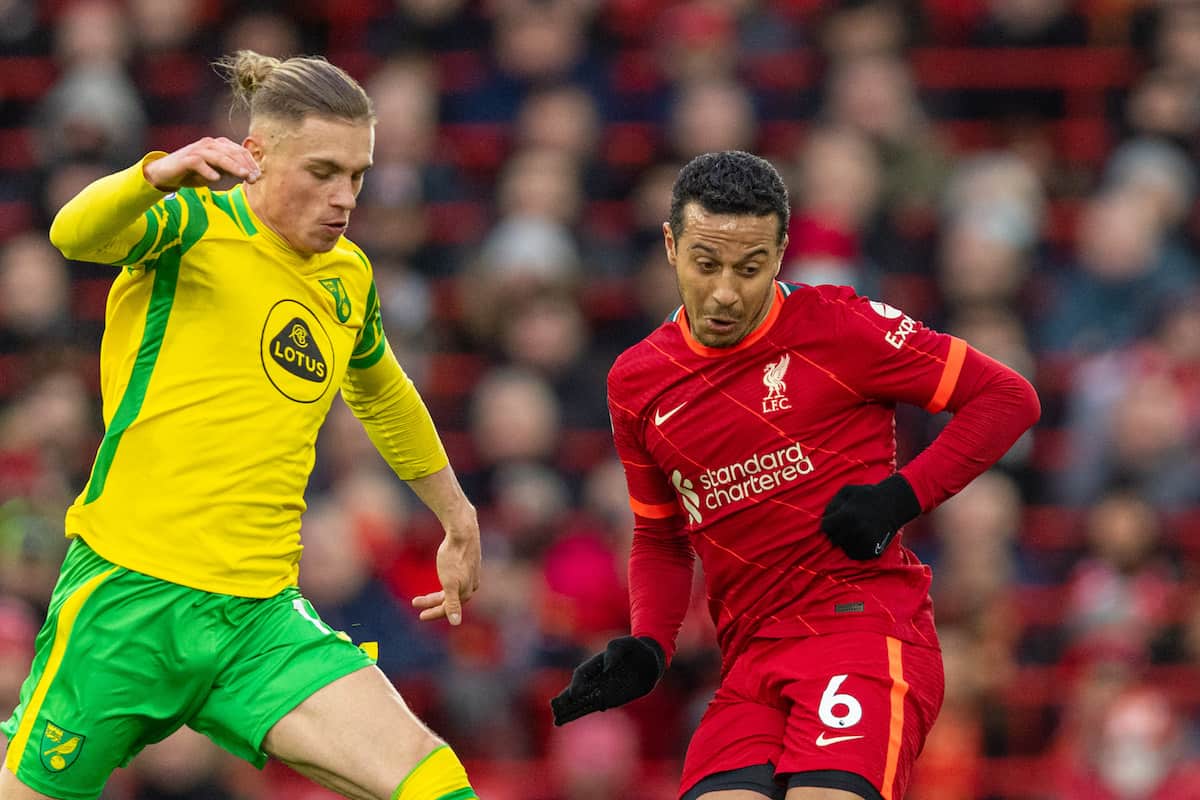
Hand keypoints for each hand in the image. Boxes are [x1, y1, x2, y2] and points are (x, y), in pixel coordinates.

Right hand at [143, 137, 260, 191]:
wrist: (165, 173)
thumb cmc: (193, 172)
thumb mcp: (214, 172)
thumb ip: (229, 170)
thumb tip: (248, 175)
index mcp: (218, 145)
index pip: (239, 151)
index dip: (250, 163)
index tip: (258, 176)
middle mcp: (209, 144)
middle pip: (232, 153)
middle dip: (245, 166)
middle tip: (254, 178)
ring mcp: (198, 150)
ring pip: (219, 156)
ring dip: (232, 166)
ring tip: (243, 176)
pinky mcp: (186, 159)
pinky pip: (199, 163)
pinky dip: (208, 171)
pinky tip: (216, 179)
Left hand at [412, 528, 480, 625]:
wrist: (462, 532)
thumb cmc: (454, 558)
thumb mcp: (450, 583)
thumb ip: (452, 604)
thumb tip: (456, 624)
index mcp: (466, 592)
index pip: (448, 609)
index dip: (433, 613)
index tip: (420, 614)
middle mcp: (471, 585)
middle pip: (449, 600)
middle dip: (432, 603)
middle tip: (415, 602)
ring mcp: (471, 575)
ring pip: (451, 591)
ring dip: (437, 595)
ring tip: (424, 595)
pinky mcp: (468, 564)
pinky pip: (455, 581)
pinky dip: (444, 585)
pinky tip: (440, 579)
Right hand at [550, 636, 664, 724]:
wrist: (650, 658)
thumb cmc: (635, 648)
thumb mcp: (625, 644)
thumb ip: (614, 652)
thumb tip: (607, 668)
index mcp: (596, 663)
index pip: (582, 674)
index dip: (577, 683)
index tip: (575, 693)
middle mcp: (597, 678)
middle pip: (577, 690)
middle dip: (566, 700)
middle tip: (554, 709)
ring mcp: (603, 689)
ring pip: (583, 701)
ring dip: (571, 710)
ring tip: (557, 720)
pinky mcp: (612, 698)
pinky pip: (595, 706)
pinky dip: (583, 711)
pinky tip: (570, 717)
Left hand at [820, 474, 920, 559]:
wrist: (894, 503)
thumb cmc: (867, 494)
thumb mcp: (847, 491)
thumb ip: (832, 504)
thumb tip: (823, 519)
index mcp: (848, 516)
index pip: (825, 528)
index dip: (827, 523)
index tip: (832, 520)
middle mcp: (857, 531)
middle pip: (833, 540)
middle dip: (835, 533)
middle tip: (844, 525)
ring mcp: (866, 542)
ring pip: (844, 548)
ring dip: (845, 541)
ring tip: (853, 530)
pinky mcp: (874, 550)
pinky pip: (855, 554)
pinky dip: (854, 548)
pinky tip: (859, 537)